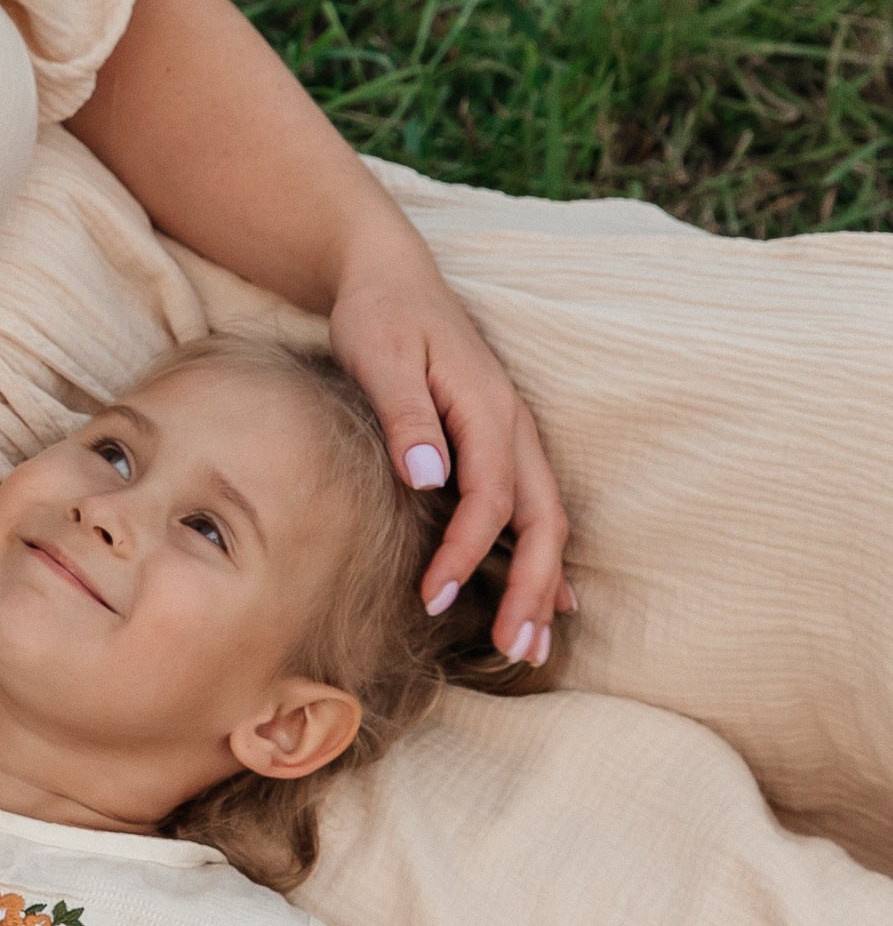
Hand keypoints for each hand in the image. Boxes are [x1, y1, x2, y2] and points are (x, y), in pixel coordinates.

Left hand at [325, 250, 569, 661]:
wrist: (388, 274)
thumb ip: (406, 415)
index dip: (466, 554)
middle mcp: (513, 425)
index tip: (433, 598)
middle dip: (532, 589)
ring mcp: (512, 433)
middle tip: (516, 652)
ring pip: (546, 519)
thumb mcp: (380, 355)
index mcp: (488, 407)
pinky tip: (546, 599)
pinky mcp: (498, 441)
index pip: (491, 499)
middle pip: (543, 519)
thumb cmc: (378, 314)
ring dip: (543, 584)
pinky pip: (533, 507)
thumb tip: (429, 477)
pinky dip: (541, 557)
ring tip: (533, 647)